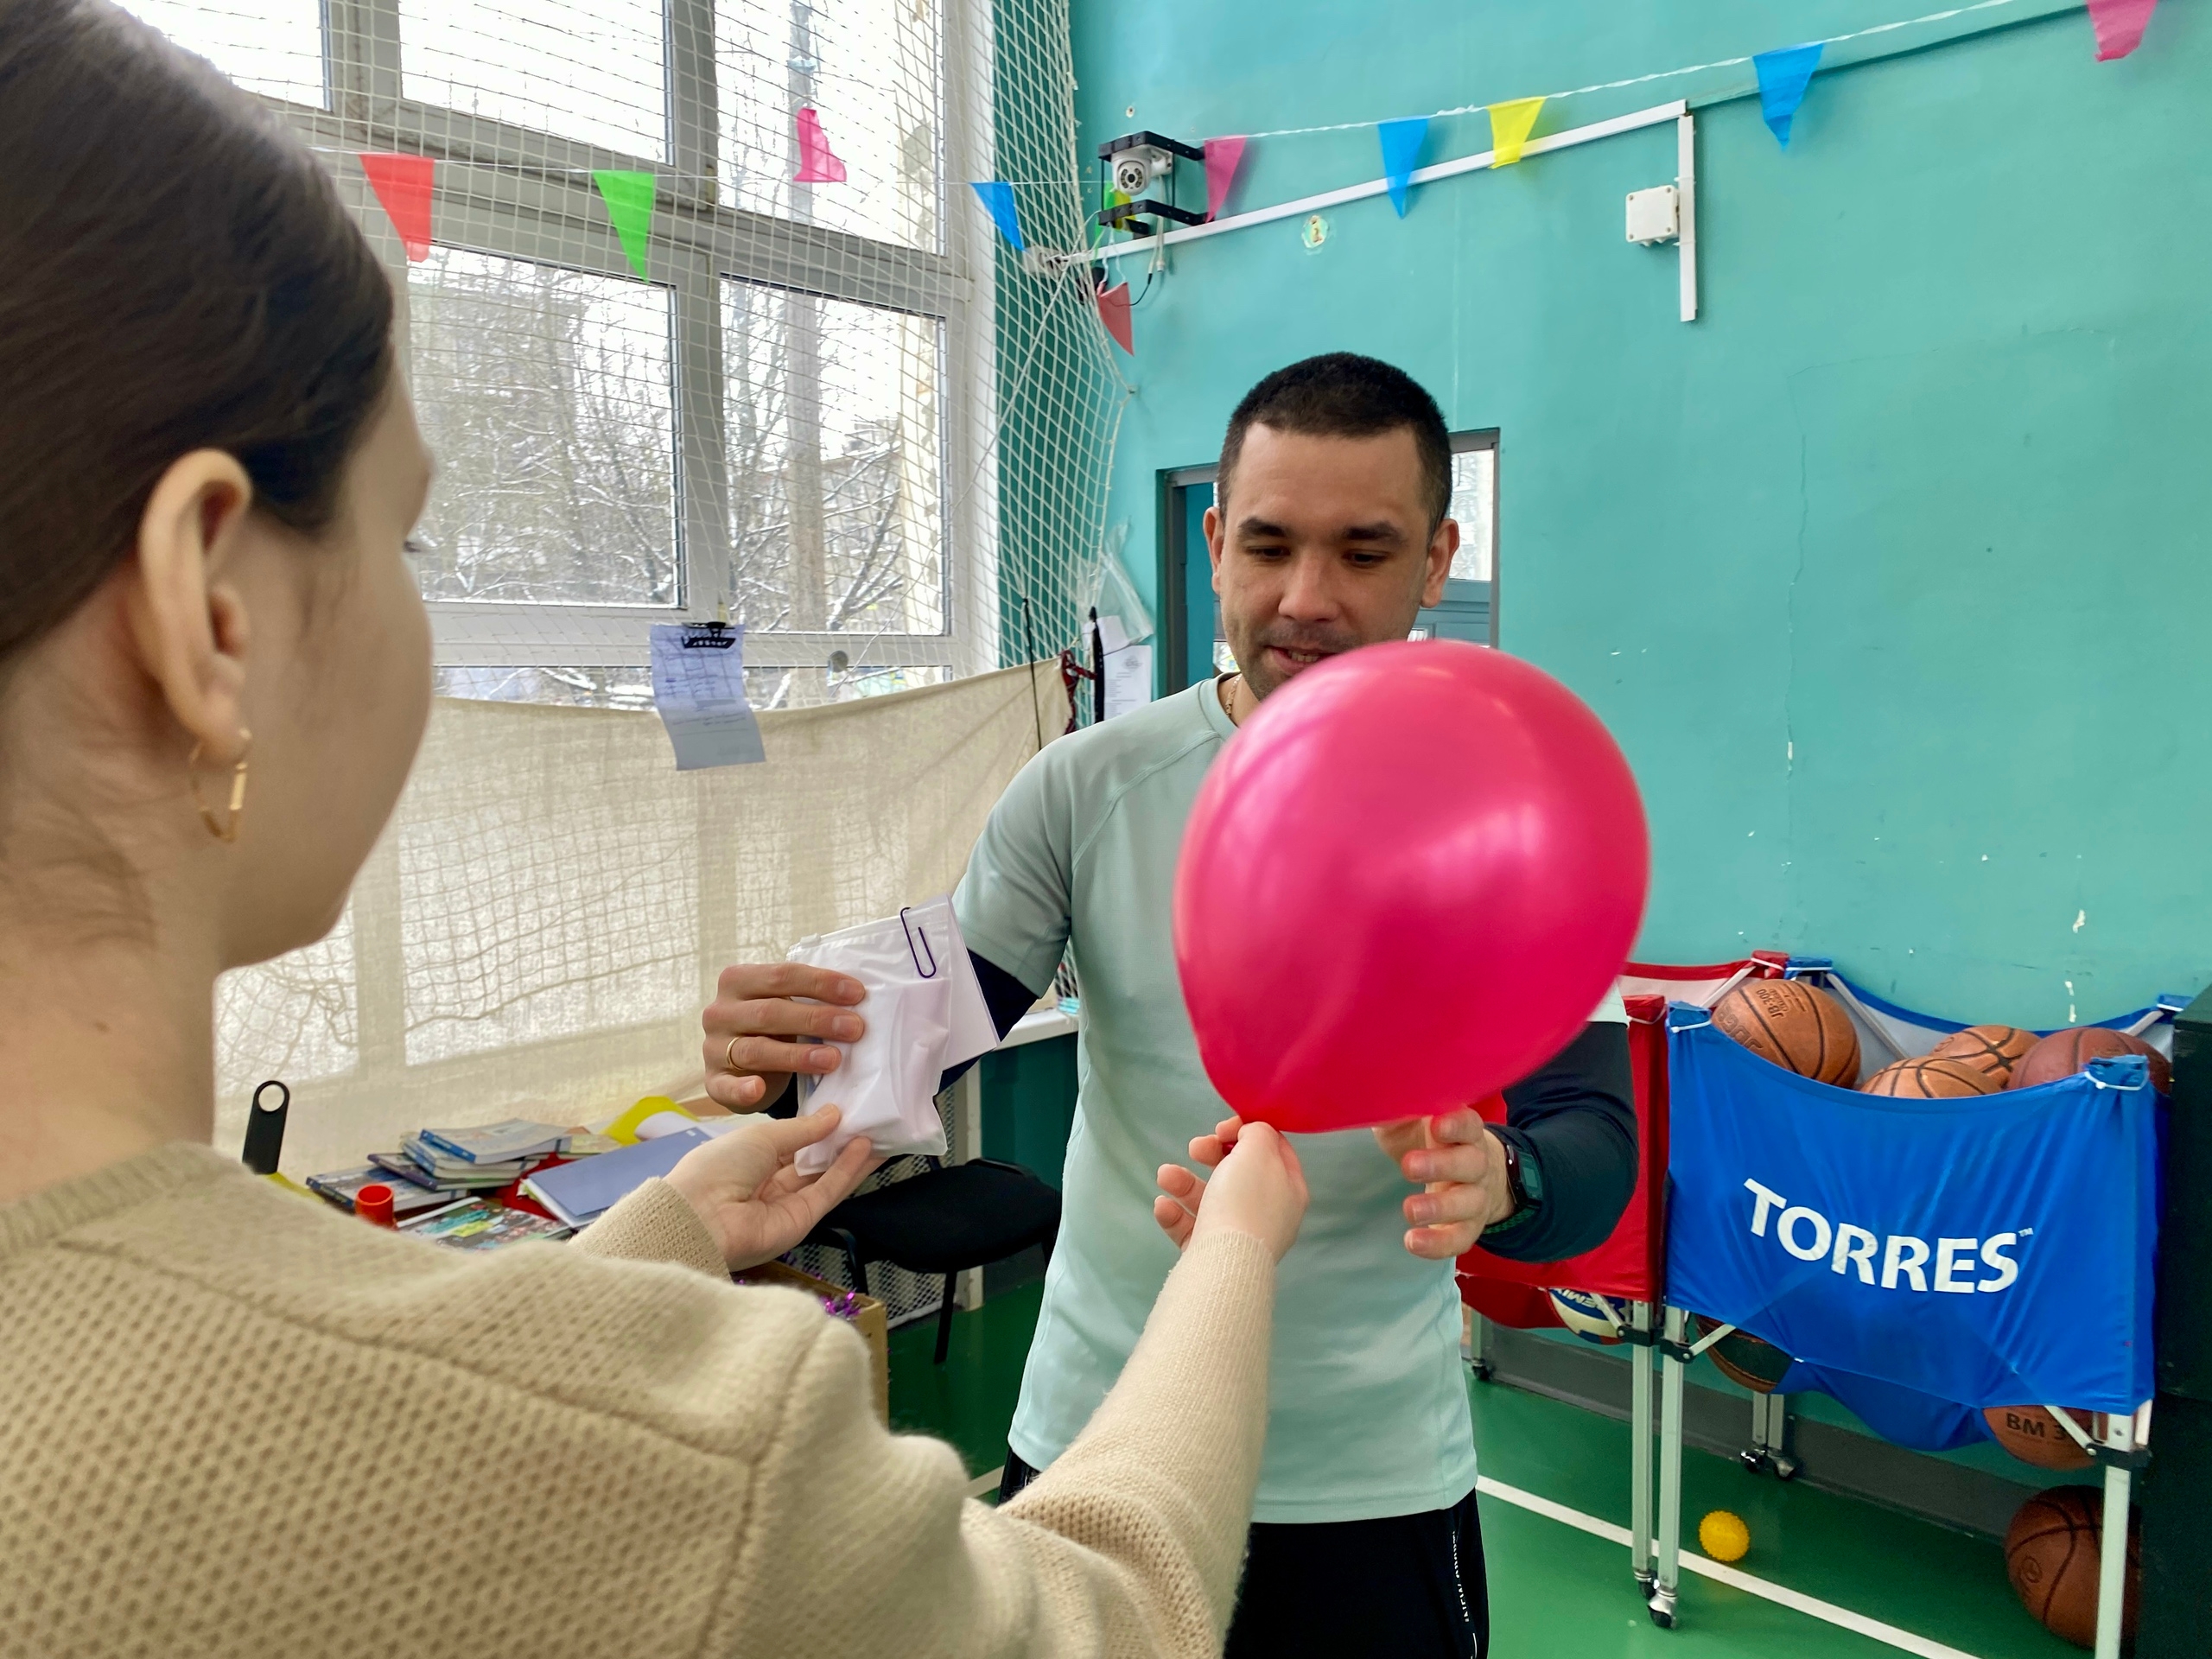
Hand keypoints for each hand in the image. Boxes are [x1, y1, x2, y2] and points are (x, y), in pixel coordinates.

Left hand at [663, 1107, 875, 1269]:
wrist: (701, 1219)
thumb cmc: (719, 1167)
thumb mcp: (760, 1135)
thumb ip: (801, 1129)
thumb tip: (833, 1114)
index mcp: (749, 1159)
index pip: (790, 1141)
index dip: (816, 1125)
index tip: (844, 1105)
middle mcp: (768, 1183)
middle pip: (811, 1160)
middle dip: (838, 1139)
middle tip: (868, 1116)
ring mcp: (786, 1204)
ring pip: (825, 1175)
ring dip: (850, 1154)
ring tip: (878, 1129)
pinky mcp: (802, 1221)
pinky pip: (828, 1191)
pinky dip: (847, 1170)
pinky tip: (866, 1148)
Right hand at [701, 963, 866, 1112]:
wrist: (742, 1064)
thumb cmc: (772, 1026)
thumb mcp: (782, 1004)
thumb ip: (808, 998)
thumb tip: (858, 997)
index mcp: (738, 981)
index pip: (781, 975)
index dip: (820, 983)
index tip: (857, 994)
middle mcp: (720, 1012)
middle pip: (770, 1012)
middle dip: (816, 1019)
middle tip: (855, 1028)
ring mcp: (713, 1048)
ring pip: (756, 1050)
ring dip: (797, 1055)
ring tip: (833, 1059)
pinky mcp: (713, 1081)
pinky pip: (726, 1086)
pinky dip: (742, 1089)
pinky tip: (759, 1089)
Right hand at [1153, 1116, 1308, 1260]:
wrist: (1225, 1263)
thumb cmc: (1246, 1201)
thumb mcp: (1258, 1150)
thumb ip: (1257, 1132)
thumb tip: (1248, 1136)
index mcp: (1289, 1189)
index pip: (1274, 1150)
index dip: (1248, 1132)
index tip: (1222, 1128)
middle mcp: (1268, 1213)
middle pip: (1238, 1173)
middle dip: (1210, 1154)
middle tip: (1195, 1147)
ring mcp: (1239, 1236)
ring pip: (1209, 1200)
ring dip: (1183, 1182)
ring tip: (1165, 1175)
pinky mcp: (1212, 1254)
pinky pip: (1192, 1228)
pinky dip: (1176, 1214)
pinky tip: (1163, 1206)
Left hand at [1373, 1108, 1515, 1259]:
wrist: (1472, 1171)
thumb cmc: (1430, 1139)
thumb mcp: (1412, 1120)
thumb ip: (1396, 1112)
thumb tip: (1367, 1101)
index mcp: (1464, 1131)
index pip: (1468, 1124)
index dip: (1456, 1125)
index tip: (1436, 1125)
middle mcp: (1477, 1162)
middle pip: (1471, 1163)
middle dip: (1441, 1165)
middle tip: (1408, 1167)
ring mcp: (1477, 1196)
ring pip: (1469, 1203)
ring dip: (1440, 1208)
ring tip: (1410, 1211)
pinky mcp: (1470, 1226)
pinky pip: (1461, 1238)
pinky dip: (1439, 1243)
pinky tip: (1413, 1242)